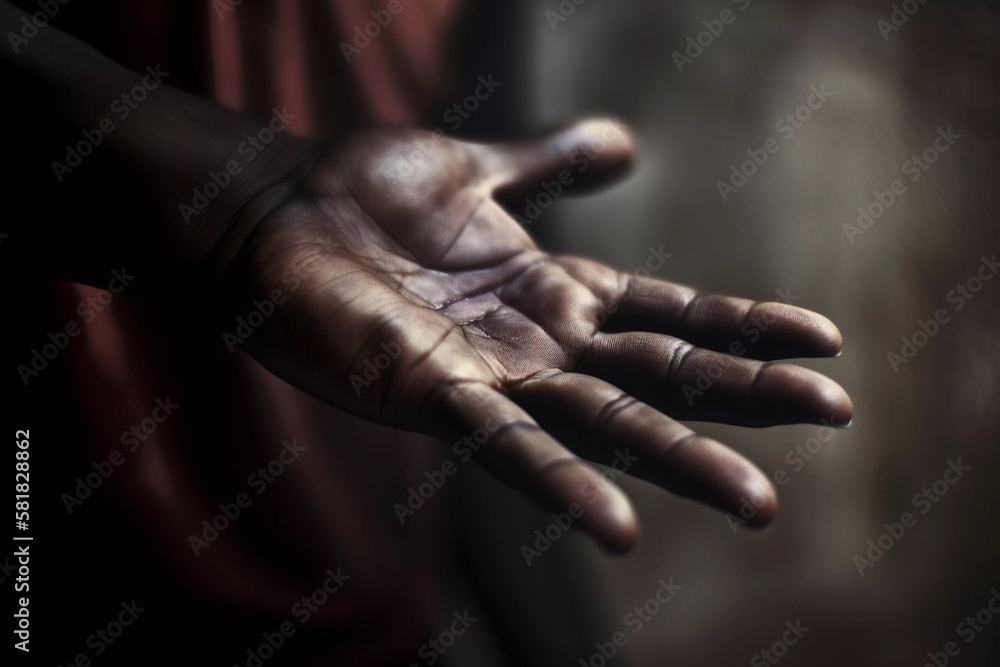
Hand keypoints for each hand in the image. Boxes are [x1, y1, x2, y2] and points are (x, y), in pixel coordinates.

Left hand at [222, 119, 851, 551]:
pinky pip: (505, 448)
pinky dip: (562, 485)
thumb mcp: (479, 170)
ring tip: (759, 500)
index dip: (744, 327)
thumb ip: (550, 164)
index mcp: (554, 295)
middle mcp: (537, 345)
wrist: (276, 205)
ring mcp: (491, 376)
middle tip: (836, 414)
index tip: (826, 341)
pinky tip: (620, 528)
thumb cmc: (368, 191)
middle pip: (657, 377)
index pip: (669, 318)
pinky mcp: (432, 394)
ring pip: (602, 426)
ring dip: (681, 461)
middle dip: (745, 396)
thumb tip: (626, 145)